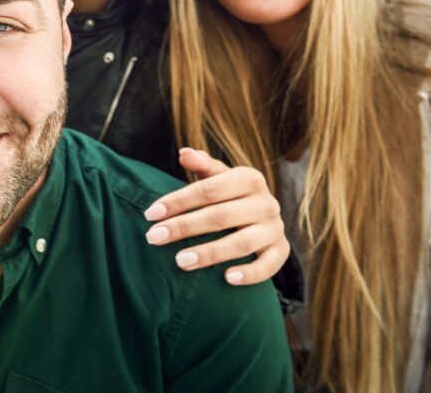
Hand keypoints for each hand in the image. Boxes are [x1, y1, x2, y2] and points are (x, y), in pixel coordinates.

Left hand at [143, 147, 288, 285]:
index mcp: (249, 178)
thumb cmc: (231, 194)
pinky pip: (269, 266)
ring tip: (180, 261)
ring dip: (209, 253)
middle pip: (220, 216)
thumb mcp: (219, 176)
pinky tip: (227, 279)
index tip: (150, 213)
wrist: (264, 216)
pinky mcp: (280, 251)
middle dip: (184, 227)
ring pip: (241, 243)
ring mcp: (275, 228)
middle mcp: (266, 203)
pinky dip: (250, 274)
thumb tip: (184, 153)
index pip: (208, 189)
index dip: (178, 201)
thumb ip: (202, 165)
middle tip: (153, 237)